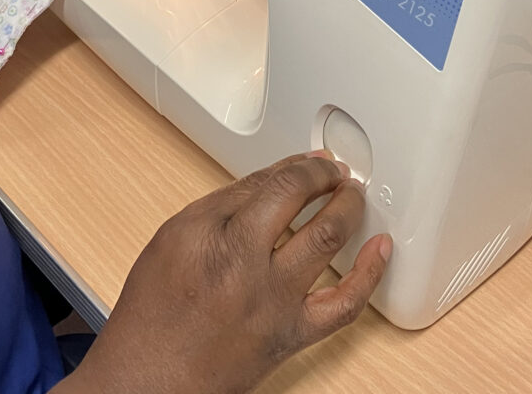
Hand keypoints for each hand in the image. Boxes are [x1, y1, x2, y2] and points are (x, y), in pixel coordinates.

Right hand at [56, 152, 391, 393]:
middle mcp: (246, 262)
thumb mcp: (176, 235)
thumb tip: (272, 181)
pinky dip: (370, 273)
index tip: (310, 160)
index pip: (269, 182)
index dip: (298, 164)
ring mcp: (275, 300)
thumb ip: (225, 203)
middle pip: (298, 199)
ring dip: (347, 208)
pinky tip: (381, 249)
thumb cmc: (155, 308)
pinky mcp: (293, 335)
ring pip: (327, 238)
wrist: (151, 375)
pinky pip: (344, 305)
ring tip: (352, 196)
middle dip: (325, 176)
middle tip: (336, 173)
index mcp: (213, 232)